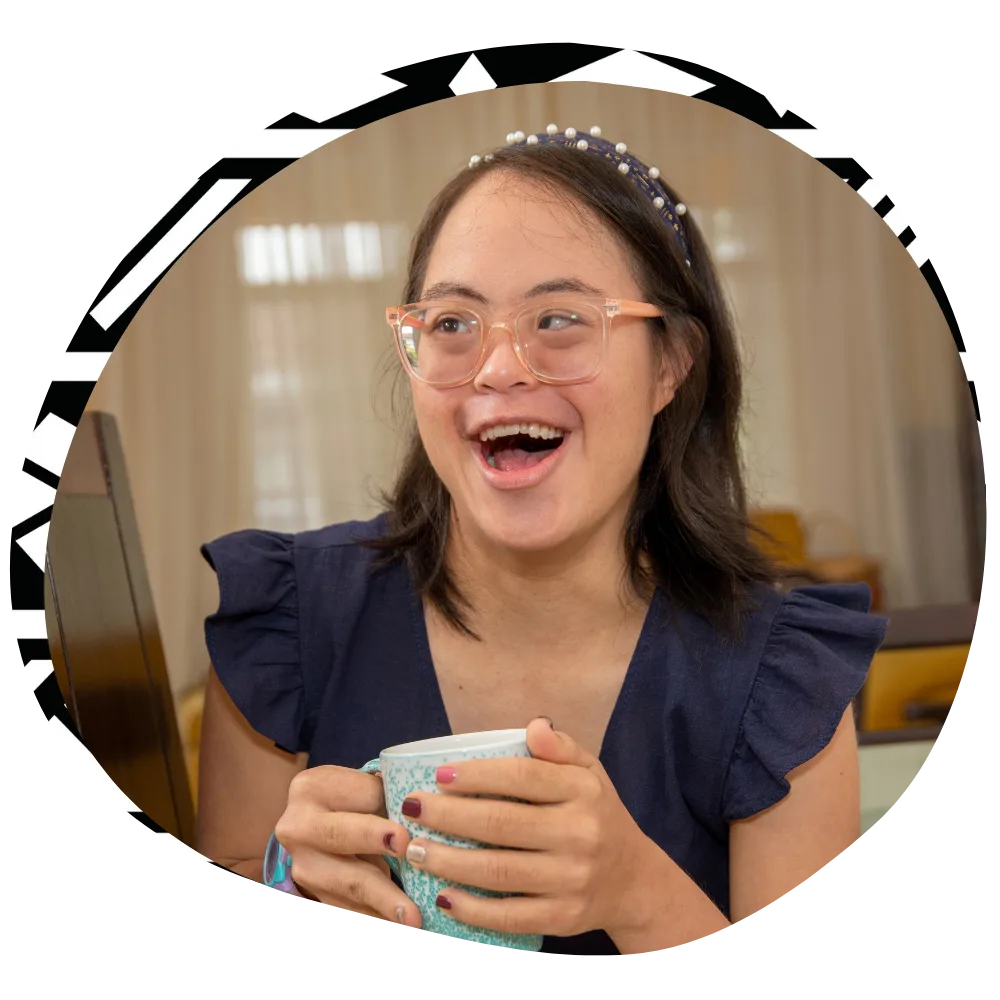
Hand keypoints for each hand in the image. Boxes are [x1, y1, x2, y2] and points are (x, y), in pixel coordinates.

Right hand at [273, 765, 421, 927]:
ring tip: (412, 915)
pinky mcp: (312, 892)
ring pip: (345, 881)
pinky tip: (401, 919)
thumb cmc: (353, 802)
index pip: (358, 795)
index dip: (385, 808)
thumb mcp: (363, 788)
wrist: (317, 827)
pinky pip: (348, 905)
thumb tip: (426, 812)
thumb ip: (389, 797)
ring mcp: (301, 864)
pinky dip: (378, 912)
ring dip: (383, 898)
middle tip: (407, 852)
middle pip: (338, 834)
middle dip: (374, 842)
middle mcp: (297, 825)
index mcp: (312, 787)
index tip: (404, 830)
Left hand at [398, 718, 660, 941]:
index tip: (439, 774)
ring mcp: (571, 879)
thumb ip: (560, 746)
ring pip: (499, 870)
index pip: (524, 776)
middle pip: (502, 824)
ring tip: (414, 849)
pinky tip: (443, 897)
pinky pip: (510, 915)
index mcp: (583, 790)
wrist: (632, 880)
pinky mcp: (562, 917)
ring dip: (449, 861)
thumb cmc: (595, 814)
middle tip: (411, 809)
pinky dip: (473, 909)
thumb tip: (533, 725)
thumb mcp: (588, 771)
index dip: (478, 775)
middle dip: (448, 816)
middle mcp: (580, 834)